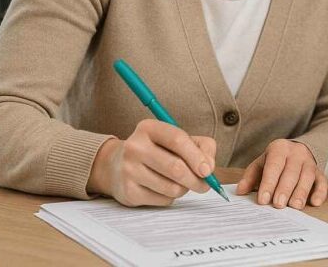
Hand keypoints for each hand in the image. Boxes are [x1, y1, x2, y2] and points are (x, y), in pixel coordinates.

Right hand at [87, 119, 216, 206]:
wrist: (118, 166)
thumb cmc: (158, 151)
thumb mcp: (180, 140)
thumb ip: (202, 147)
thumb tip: (209, 168)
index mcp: (149, 128)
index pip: (178, 140)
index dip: (197, 157)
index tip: (208, 170)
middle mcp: (135, 146)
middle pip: (176, 168)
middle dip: (196, 180)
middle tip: (205, 185)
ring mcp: (128, 170)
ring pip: (171, 187)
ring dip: (184, 189)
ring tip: (180, 183)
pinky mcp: (128, 191)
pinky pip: (162, 200)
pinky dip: (170, 197)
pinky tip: (163, 188)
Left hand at [235, 139, 327, 209]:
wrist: (296, 151)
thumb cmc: (275, 161)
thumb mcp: (261, 164)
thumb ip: (250, 177)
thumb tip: (240, 191)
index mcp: (279, 148)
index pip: (274, 165)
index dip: (268, 183)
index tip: (263, 199)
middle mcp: (296, 153)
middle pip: (291, 172)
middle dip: (284, 189)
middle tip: (278, 204)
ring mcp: (310, 162)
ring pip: (307, 176)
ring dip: (301, 192)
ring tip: (294, 206)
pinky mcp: (319, 172)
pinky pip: (322, 181)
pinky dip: (320, 192)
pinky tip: (315, 202)